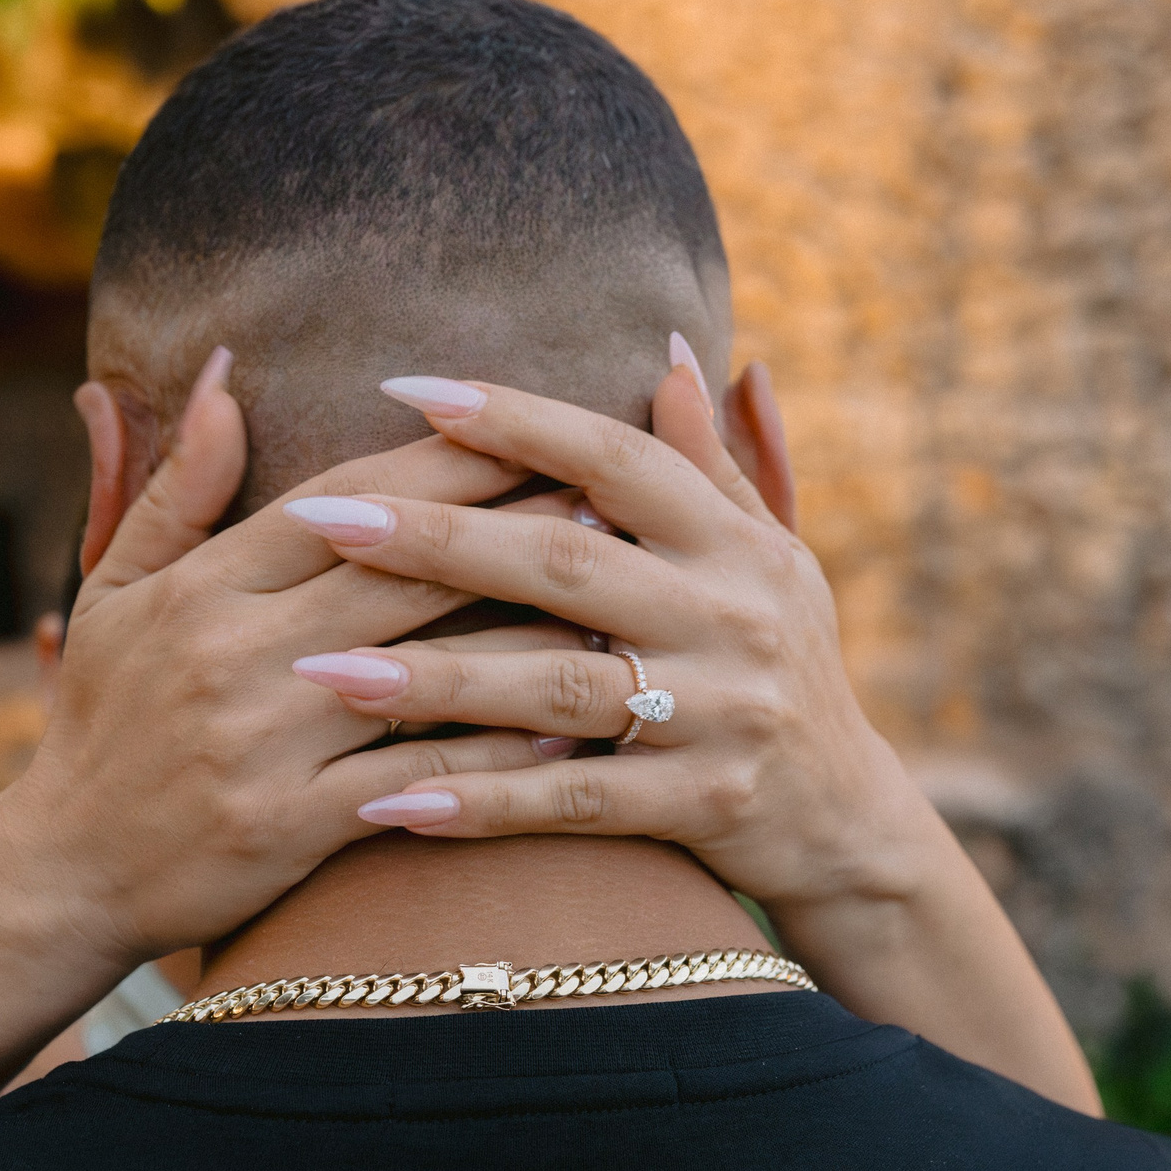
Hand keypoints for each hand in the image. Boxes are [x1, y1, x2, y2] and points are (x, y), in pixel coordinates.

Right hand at [0, 350, 559, 969]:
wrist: (65, 874)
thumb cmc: (103, 723)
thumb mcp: (114, 592)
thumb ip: (177, 487)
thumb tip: (225, 372)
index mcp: (203, 588)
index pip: (347, 502)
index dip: (447, 461)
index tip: (534, 426)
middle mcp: (236, 655)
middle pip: (402, 573)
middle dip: (515, 528)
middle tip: (610, 495)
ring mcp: (265, 743)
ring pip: (426, 673)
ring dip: (529, 637)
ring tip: (617, 606)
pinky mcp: (290, 826)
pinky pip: (418, 779)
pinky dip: (499, 757)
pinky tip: (573, 732)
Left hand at [276, 361, 944, 915]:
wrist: (850, 821)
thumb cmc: (785, 663)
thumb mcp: (772, 554)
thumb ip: (713, 462)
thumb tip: (675, 349)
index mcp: (733, 542)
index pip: (614, 458)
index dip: (514, 420)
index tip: (406, 388)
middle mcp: (731, 616)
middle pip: (563, 563)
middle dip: (436, 538)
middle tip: (323, 519)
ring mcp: (719, 715)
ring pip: (555, 687)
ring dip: (433, 680)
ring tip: (321, 669)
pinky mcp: (701, 806)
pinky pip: (571, 802)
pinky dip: (479, 802)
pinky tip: (385, 802)